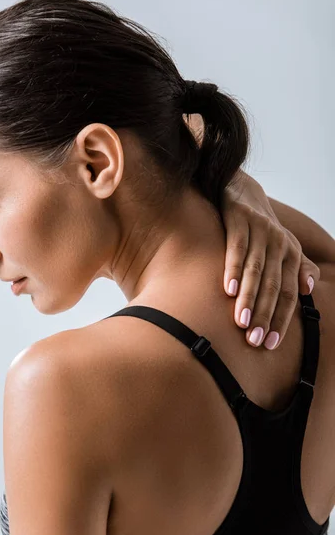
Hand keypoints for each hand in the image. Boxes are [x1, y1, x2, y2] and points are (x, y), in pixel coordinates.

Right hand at [221, 170, 320, 349]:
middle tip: (254, 340)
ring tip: (241, 323)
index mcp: (291, 254)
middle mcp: (279, 243)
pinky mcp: (239, 220)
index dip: (281, 319)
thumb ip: (298, 267)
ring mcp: (260, 230)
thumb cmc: (262, 227)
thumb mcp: (283, 246)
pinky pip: (236, 248)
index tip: (270, 344)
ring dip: (249, 298)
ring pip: (256, 270)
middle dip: (264, 315)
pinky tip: (228, 289)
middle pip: (273, 285)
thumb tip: (307, 289)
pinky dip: (233, 269)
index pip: (289, 293)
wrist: (241, 189)